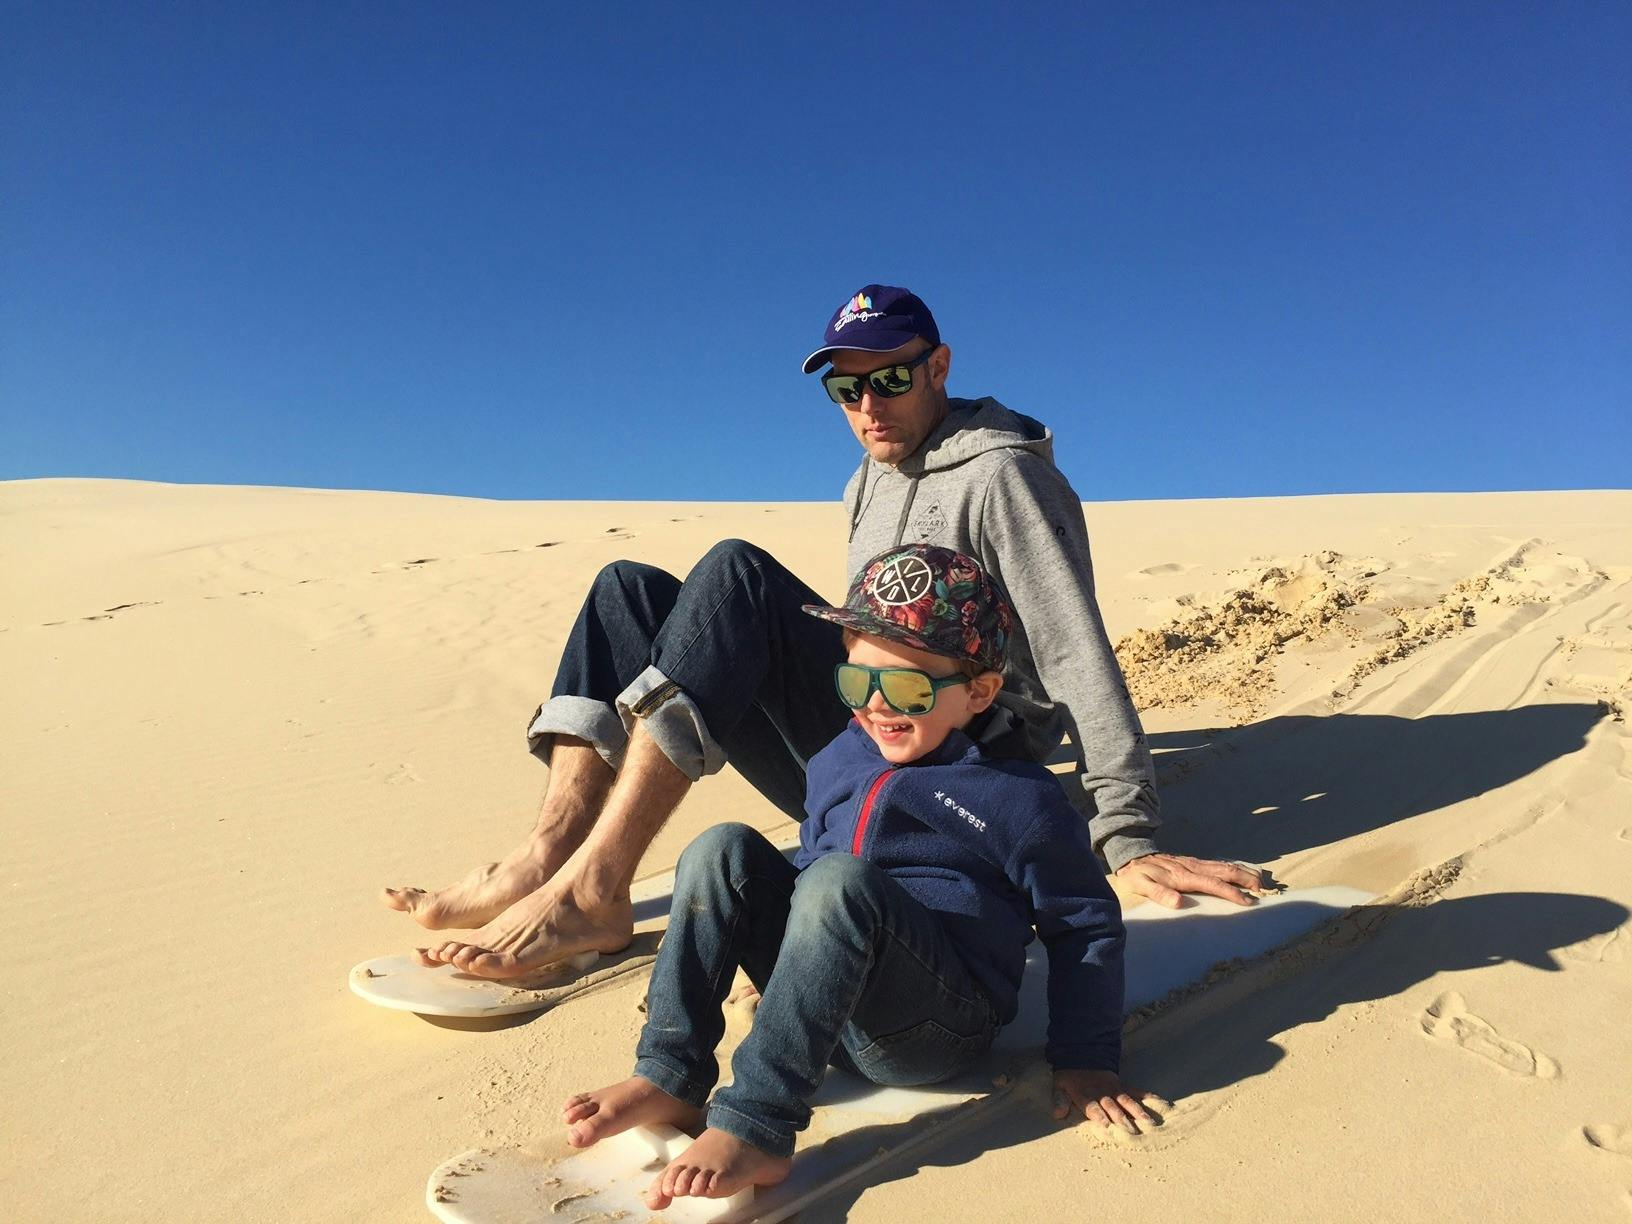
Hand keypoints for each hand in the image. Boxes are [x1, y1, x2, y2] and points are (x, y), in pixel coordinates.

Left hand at [1051, 1069, 1156, 1134]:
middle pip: (1113, 1109)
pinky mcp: (1122, 1085)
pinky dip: (1146, 1097)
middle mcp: (1102, 1094)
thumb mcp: (1059, 1086)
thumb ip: (1059, 1100)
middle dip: (1122, 1121)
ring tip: (1149, 1124)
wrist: (1081, 1053)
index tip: (1107, 1127)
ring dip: (1138, 1113)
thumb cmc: (1070, 1076)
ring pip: (1127, 1102)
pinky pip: (1136, 1091)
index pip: (1093, 1109)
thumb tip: (1057, 1114)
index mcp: (1085, 1096)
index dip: (1100, 1117)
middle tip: (1133, 1134)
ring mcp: (1114, 1089)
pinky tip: (1158, 1103)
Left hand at [1116, 852, 1264, 907]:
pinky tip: (1243, 872)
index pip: (1212, 884)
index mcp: (1182, 875)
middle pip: (1224, 871)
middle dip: (1245, 879)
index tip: (1247, 902)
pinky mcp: (1194, 862)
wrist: (1132, 855)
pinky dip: (1234, 868)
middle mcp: (1192, 867)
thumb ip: (1158, 893)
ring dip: (1243, 872)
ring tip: (1261, 881)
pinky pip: (1218, 864)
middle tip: (1264, 889)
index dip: (1231, 893)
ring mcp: (1195, 863)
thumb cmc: (1137, 874)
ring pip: (1224, 866)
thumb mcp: (1140, 884)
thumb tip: (1178, 903)